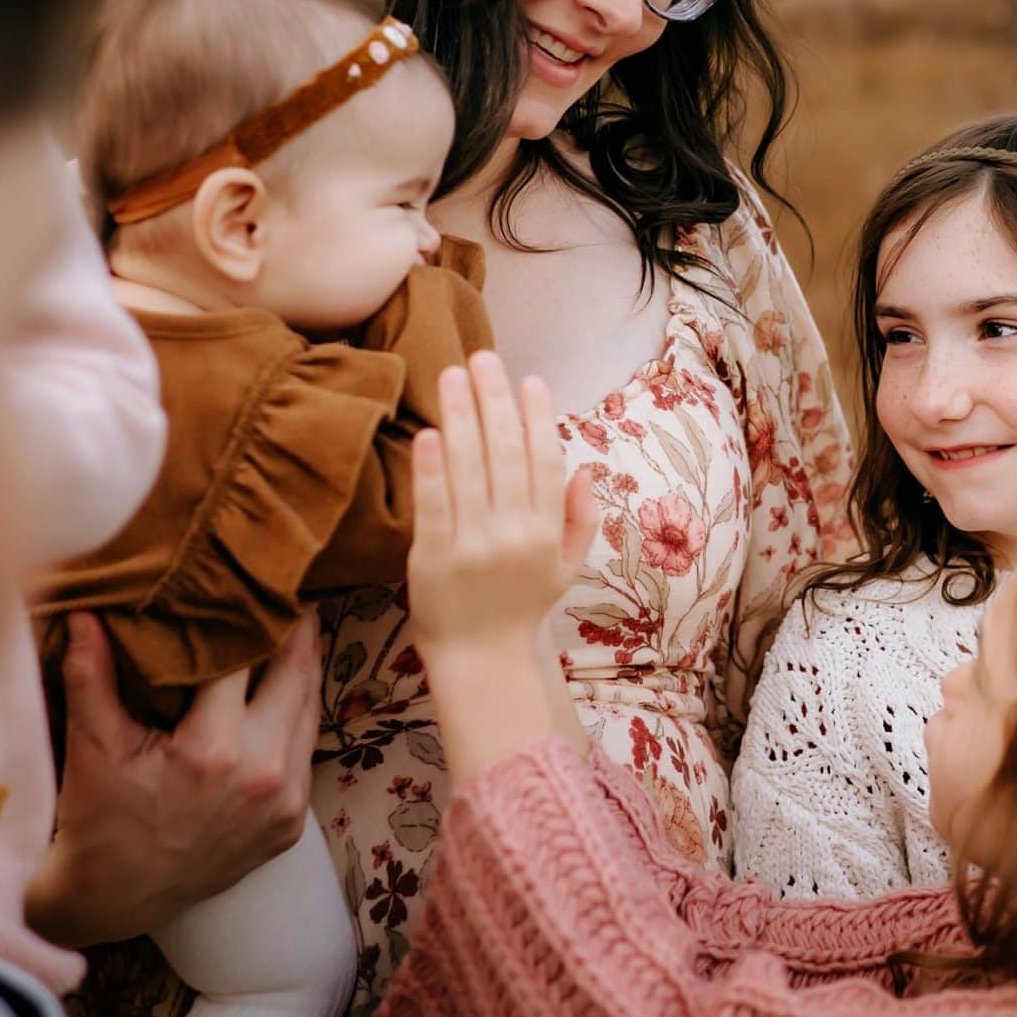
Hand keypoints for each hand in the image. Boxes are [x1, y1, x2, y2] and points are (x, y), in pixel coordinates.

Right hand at [27, 609, 320, 947]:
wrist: (114, 900)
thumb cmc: (97, 820)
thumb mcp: (93, 746)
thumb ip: (92, 674)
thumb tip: (87, 609)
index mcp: (214, 751)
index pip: (242, 657)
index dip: (245, 613)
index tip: (250, 578)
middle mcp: (263, 775)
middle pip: (296, 676)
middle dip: (294, 632)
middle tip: (289, 593)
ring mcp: (285, 803)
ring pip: (310, 713)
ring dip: (302, 672)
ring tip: (293, 631)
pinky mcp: (292, 824)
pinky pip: (305, 753)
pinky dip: (296, 717)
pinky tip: (282, 693)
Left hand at [408, 351, 597, 777]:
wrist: (480, 659)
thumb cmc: (521, 606)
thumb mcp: (566, 566)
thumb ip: (581, 518)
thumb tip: (585, 468)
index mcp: (547, 532)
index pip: (544, 462)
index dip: (537, 418)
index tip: (529, 380)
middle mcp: (514, 533)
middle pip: (504, 453)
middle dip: (494, 399)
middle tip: (482, 357)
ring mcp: (473, 544)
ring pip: (469, 468)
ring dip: (462, 416)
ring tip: (452, 375)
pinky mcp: (433, 556)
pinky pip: (434, 504)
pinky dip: (432, 467)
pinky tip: (431, 432)